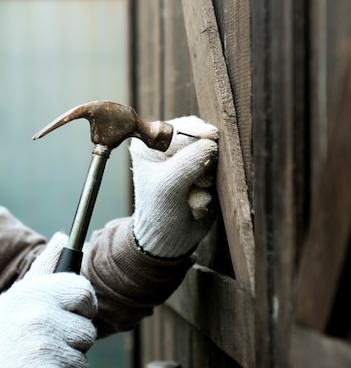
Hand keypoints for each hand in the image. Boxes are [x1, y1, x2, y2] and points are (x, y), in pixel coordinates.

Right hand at [0, 234, 97, 367]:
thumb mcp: (15, 296)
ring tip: (33, 361)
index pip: (84, 292)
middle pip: (87, 332)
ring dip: (62, 366)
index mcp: (34, 293)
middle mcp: (41, 318)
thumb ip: (44, 265)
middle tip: (41, 344)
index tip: (75, 314)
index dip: (84, 306)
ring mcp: (46, 351)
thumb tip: (64, 237)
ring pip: (81, 360)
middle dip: (69, 341)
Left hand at [130, 115, 218, 257]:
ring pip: (212, 154)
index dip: (195, 137)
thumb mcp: (169, 186)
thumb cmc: (160, 212)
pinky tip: (196, 201)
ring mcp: (185, 158)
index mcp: (148, 144)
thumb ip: (189, 162)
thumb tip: (211, 143)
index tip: (209, 142)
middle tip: (196, 182)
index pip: (179, 129)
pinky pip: (218, 170)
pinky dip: (210, 187)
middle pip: (198, 137)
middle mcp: (166, 146)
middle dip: (202, 161)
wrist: (170, 238)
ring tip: (192, 195)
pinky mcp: (202, 171)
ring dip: (206, 178)